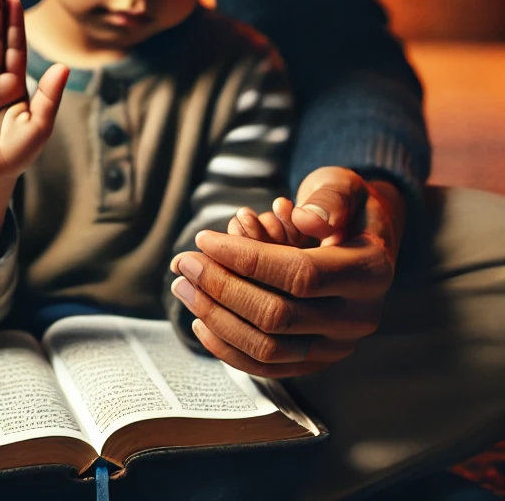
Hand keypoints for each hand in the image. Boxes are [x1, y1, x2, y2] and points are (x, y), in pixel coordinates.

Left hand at [170, 167, 405, 377]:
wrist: (362, 238)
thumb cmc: (345, 206)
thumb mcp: (343, 185)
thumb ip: (329, 197)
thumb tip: (307, 218)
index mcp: (370, 272)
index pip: (300, 274)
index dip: (246, 259)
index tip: (204, 239)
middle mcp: (358, 317)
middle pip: (278, 316)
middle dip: (221, 288)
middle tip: (184, 263)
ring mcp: (338, 345)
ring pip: (269, 348)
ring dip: (217, 318)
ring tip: (183, 286)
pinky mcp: (317, 359)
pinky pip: (269, 368)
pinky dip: (229, 349)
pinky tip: (200, 323)